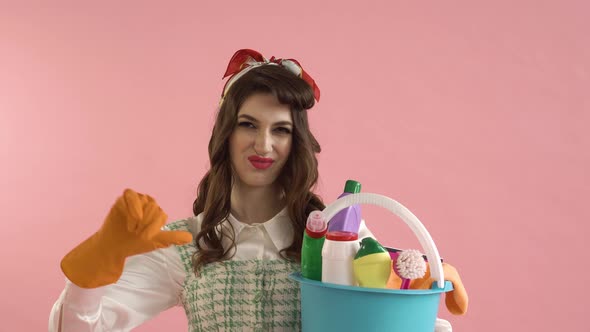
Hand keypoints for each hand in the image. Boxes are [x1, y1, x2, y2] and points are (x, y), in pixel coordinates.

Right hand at [61, 189, 192, 287]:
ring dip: (138, 217)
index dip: (153, 228)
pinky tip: (130, 218)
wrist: (115, 246)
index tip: (145, 238)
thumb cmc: (136, 242)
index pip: (161, 215)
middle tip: (136, 233)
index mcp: (158, 212)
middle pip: (153, 208)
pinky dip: (132, 206)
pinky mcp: (124, 198)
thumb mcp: (156, 241)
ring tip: (131, 228)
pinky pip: (131, 194)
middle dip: (145, 224)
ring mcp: (137, 199)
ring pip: (144, 201)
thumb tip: (190, 237)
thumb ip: (172, 237)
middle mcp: (149, 203)